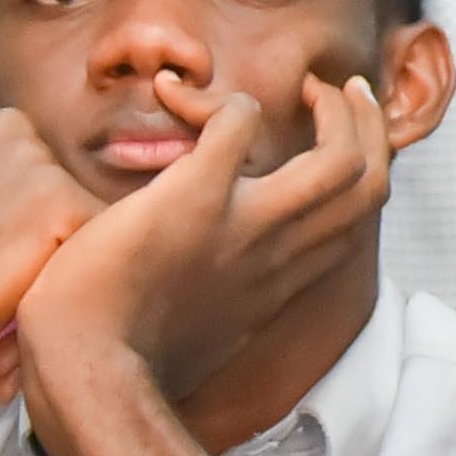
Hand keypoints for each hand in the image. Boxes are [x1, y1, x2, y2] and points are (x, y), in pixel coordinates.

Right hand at [0, 104, 99, 411]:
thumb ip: (18, 180)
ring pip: (95, 226)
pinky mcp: (59, 204)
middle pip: (83, 196)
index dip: (35, 229)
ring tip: (0, 283)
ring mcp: (36, 162)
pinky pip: (100, 251)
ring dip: (62, 265)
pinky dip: (69, 283)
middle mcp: (14, 126)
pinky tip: (14, 293)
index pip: (61, 175)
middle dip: (55, 244)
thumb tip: (107, 176)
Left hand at [9, 78, 390, 415]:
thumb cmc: (123, 364)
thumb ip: (224, 310)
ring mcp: (245, 227)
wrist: (84, 368)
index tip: (337, 143)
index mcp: (280, 284)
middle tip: (344, 92)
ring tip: (309, 88)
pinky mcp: (195, 197)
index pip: (356, 221)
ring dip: (335, 109)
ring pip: (341, 160)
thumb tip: (217, 309)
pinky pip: (240, 124)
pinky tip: (192, 104)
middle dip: (368, 127)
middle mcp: (280, 254)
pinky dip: (229, 105)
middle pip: (371, 185)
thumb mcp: (200, 341)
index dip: (362, 170)